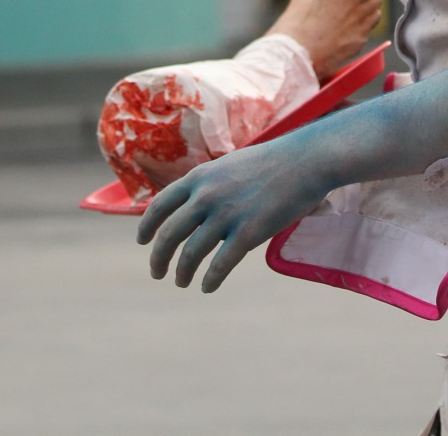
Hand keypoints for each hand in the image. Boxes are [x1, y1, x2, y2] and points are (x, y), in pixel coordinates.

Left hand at [136, 138, 331, 292]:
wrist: (305, 161)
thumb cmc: (271, 163)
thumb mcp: (229, 166)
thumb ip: (209, 186)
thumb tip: (195, 210)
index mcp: (199, 177)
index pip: (160, 205)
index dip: (146, 226)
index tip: (142, 242)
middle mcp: (207, 195)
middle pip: (169, 234)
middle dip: (159, 258)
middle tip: (157, 272)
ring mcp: (226, 214)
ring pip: (191, 253)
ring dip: (182, 273)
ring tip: (181, 283)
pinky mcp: (248, 232)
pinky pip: (220, 265)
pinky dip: (210, 280)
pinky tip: (207, 288)